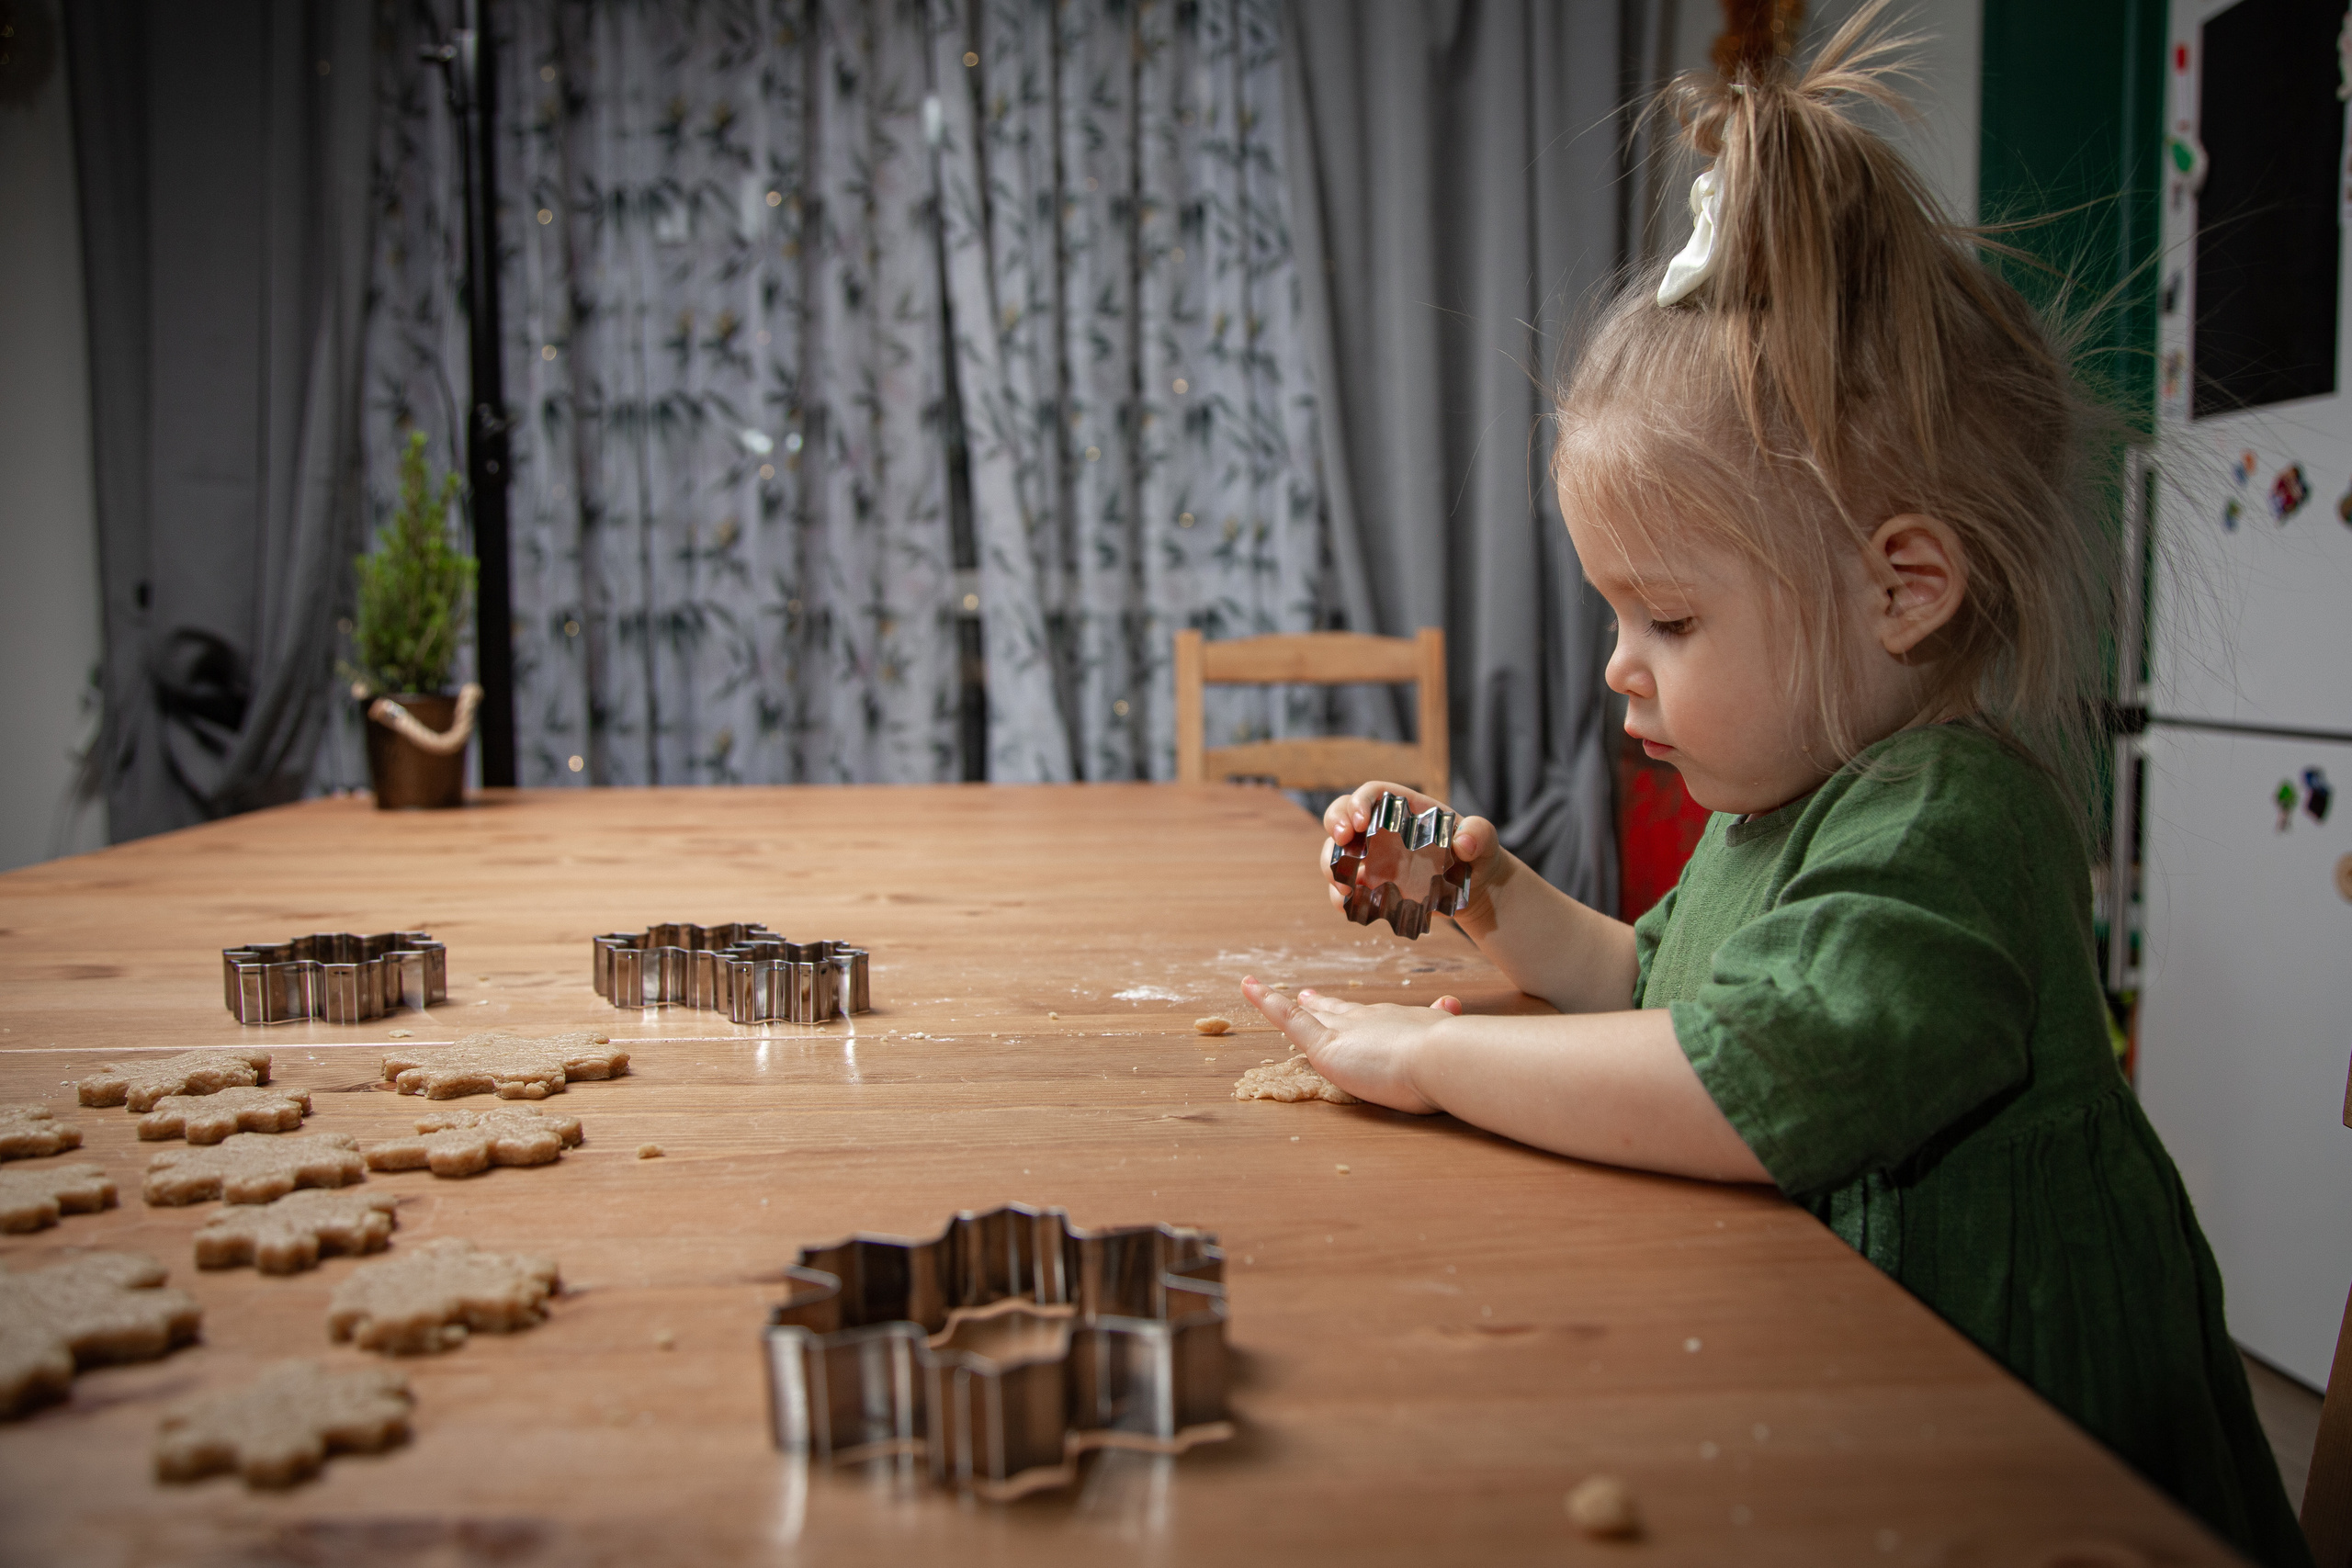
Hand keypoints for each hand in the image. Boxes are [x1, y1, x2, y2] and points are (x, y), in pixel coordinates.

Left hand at [1241, 976, 1462, 1113]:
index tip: (1351, 1007)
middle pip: (1341, 1011)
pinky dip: (1265, 1001)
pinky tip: (1247, 986)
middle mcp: (1372, 1020)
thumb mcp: (1449, 1039)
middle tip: (1309, 995)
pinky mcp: (1325, 1046)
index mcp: (1401, 1023)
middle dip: (1325, 1005)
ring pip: (1314, 1015)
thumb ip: (1445, 1025)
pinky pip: (1288, 1018)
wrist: (1441, 1057)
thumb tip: (1451, 1003)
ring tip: (1269, 993)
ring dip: (1293, 1006)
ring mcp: (1347, 1031)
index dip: (1360, 1014)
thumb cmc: (1452, 1061)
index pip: (1375, 1018)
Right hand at [1319, 781, 1500, 927]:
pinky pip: (1345, 889)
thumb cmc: (1478, 854)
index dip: (1359, 802)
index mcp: (1403, 809)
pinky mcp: (1371, 887)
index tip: (1361, 821)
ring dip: (1331, 865)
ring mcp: (1372, 859)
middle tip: (1342, 843)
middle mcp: (1380, 830)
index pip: (1372, 794)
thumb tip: (1464, 843)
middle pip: (1342, 816)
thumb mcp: (1485, 839)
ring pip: (1336, 853)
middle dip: (1335, 825)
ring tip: (1343, 883)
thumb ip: (1479, 833)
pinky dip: (1340, 897)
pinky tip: (1347, 904)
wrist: (1474, 889)